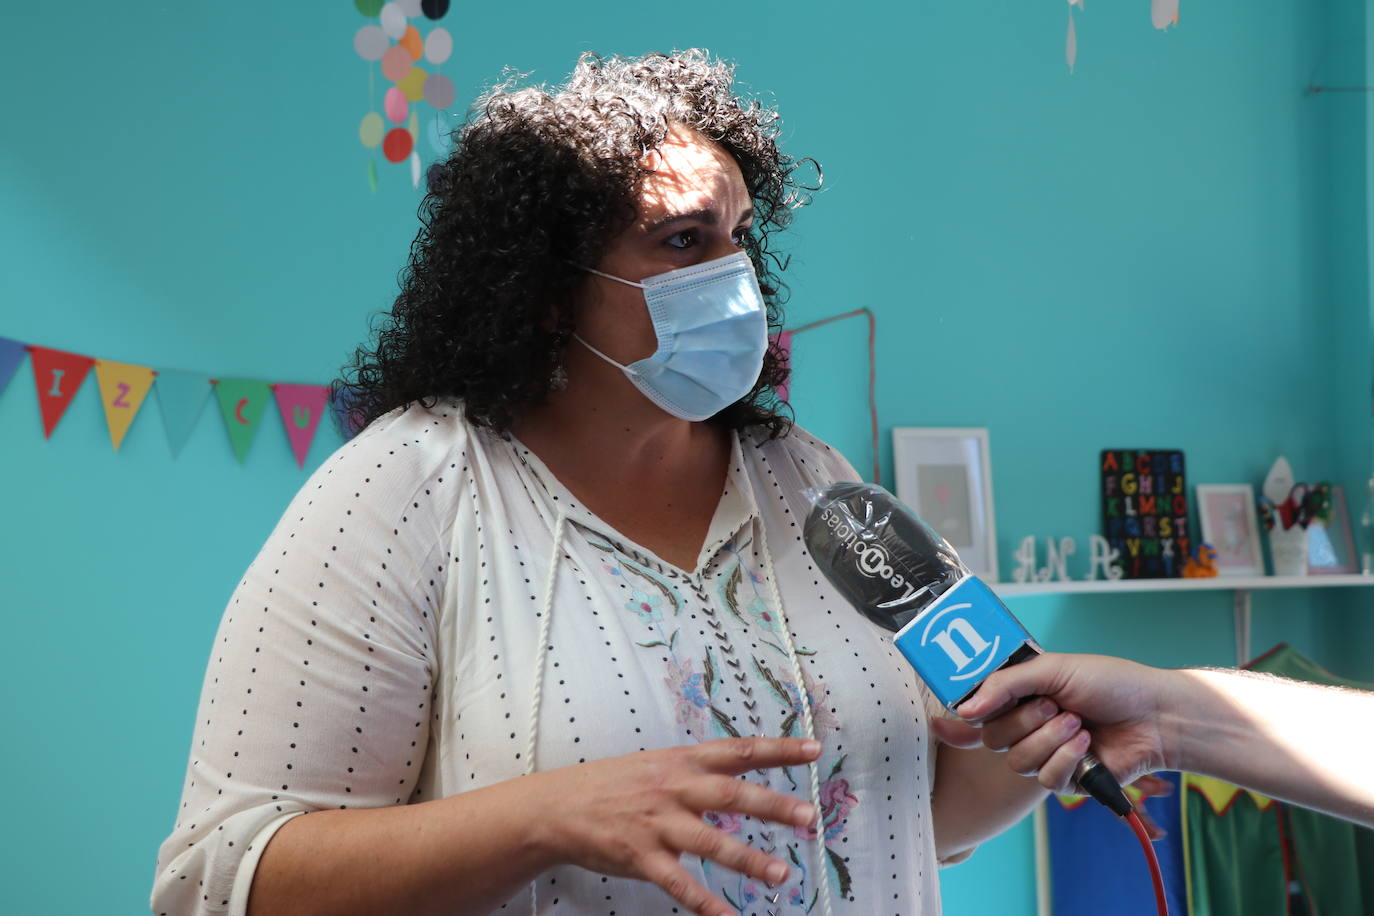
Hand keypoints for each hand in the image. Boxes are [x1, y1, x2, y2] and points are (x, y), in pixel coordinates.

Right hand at [532, 737, 822, 915]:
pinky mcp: (642, 857)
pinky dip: (705, 904)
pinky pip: (679, 884)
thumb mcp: (657, 763)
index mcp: (682, 760)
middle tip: (810, 816)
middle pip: (731, 794)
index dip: (778, 749)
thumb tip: (739, 774)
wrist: (558, 806)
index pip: (738, 750)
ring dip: (748, 859)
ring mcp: (658, 824)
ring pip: (711, 841)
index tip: (815, 749)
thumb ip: (697, 771)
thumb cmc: (613, 784)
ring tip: (782, 874)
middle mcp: (674, 788)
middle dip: (773, 806)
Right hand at [929, 653, 1173, 796]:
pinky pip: (1044, 778)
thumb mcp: (1053, 669)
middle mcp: (1028, 724)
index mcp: (1021, 694)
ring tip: (1078, 724)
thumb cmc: (1111, 682)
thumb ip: (1004, 685)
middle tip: (1053, 706)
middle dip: (1023, 721)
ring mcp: (1045, 753)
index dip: (961, 717)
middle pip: (992, 737)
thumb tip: (965, 708)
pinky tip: (1086, 745)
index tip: (946, 721)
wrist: (1155, 715)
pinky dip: (1064, 759)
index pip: (978, 708)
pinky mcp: (1065, 779)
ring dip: (1048, 740)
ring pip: (1016, 760)